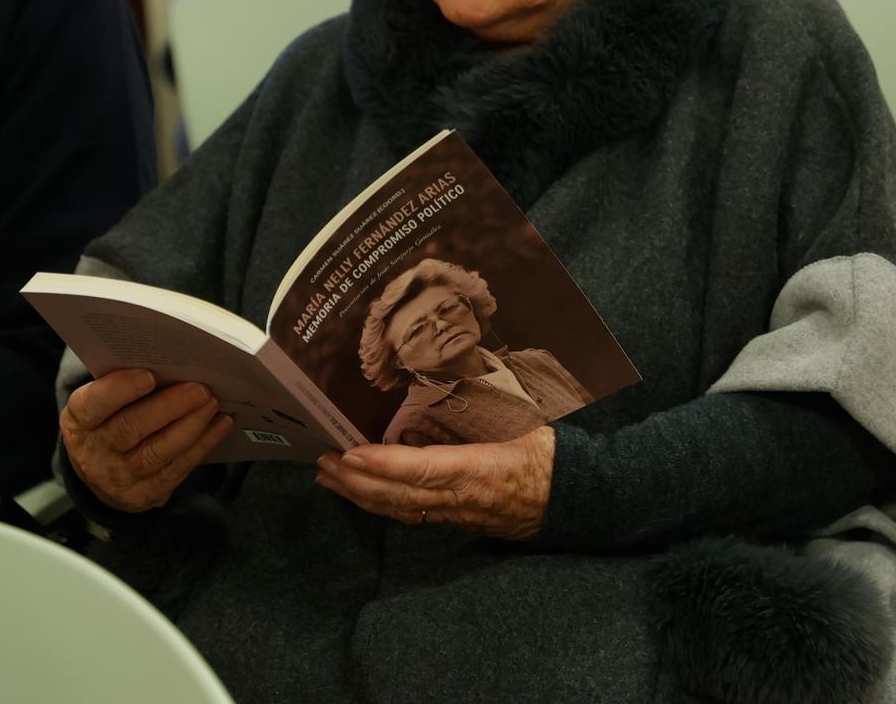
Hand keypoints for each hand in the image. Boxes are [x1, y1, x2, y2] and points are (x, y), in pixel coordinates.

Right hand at [61, 368, 233, 513]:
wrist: (103, 475)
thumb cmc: (109, 421)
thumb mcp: (101, 404)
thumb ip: (123, 385)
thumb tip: (171, 361)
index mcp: (78, 422)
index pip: (92, 405)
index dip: (119, 390)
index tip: (149, 376)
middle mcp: (94, 453)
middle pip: (130, 429)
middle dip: (169, 407)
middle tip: (199, 388)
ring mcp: (119, 478)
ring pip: (157, 452)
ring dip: (191, 426)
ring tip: (212, 403)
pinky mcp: (147, 494)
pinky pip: (178, 469)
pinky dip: (203, 444)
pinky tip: (221, 424)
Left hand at [314, 426, 555, 540]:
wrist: (574, 499)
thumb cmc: (549, 455)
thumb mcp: (523, 421)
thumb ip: (484, 407)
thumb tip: (448, 375)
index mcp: (480, 471)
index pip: (424, 471)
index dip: (385, 466)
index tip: (351, 454)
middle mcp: (462, 498)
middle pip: (400, 496)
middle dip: (357, 482)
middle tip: (321, 460)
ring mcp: (457, 514)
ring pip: (400, 509)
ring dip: (360, 494)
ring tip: (327, 476)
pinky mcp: (456, 520)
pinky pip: (411, 515)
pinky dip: (381, 503)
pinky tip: (361, 492)